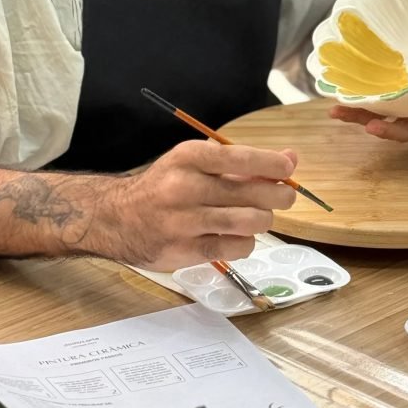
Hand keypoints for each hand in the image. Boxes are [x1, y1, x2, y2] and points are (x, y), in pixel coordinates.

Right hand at [98, 140, 297, 270]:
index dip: (272, 164)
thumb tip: (290, 158)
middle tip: (285, 196)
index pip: (240, 157)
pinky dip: (247, 241)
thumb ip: (241, 162)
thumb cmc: (166, 185)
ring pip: (249, 221)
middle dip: (280, 194)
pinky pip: (236, 247)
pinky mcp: (186, 251)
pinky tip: (239, 235)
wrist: (117, 217)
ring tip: (259, 216)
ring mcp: (185, 221)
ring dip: (264, 219)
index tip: (288, 167)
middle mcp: (185, 186)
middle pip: (252, 192)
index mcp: (189, 157)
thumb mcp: (195, 162)